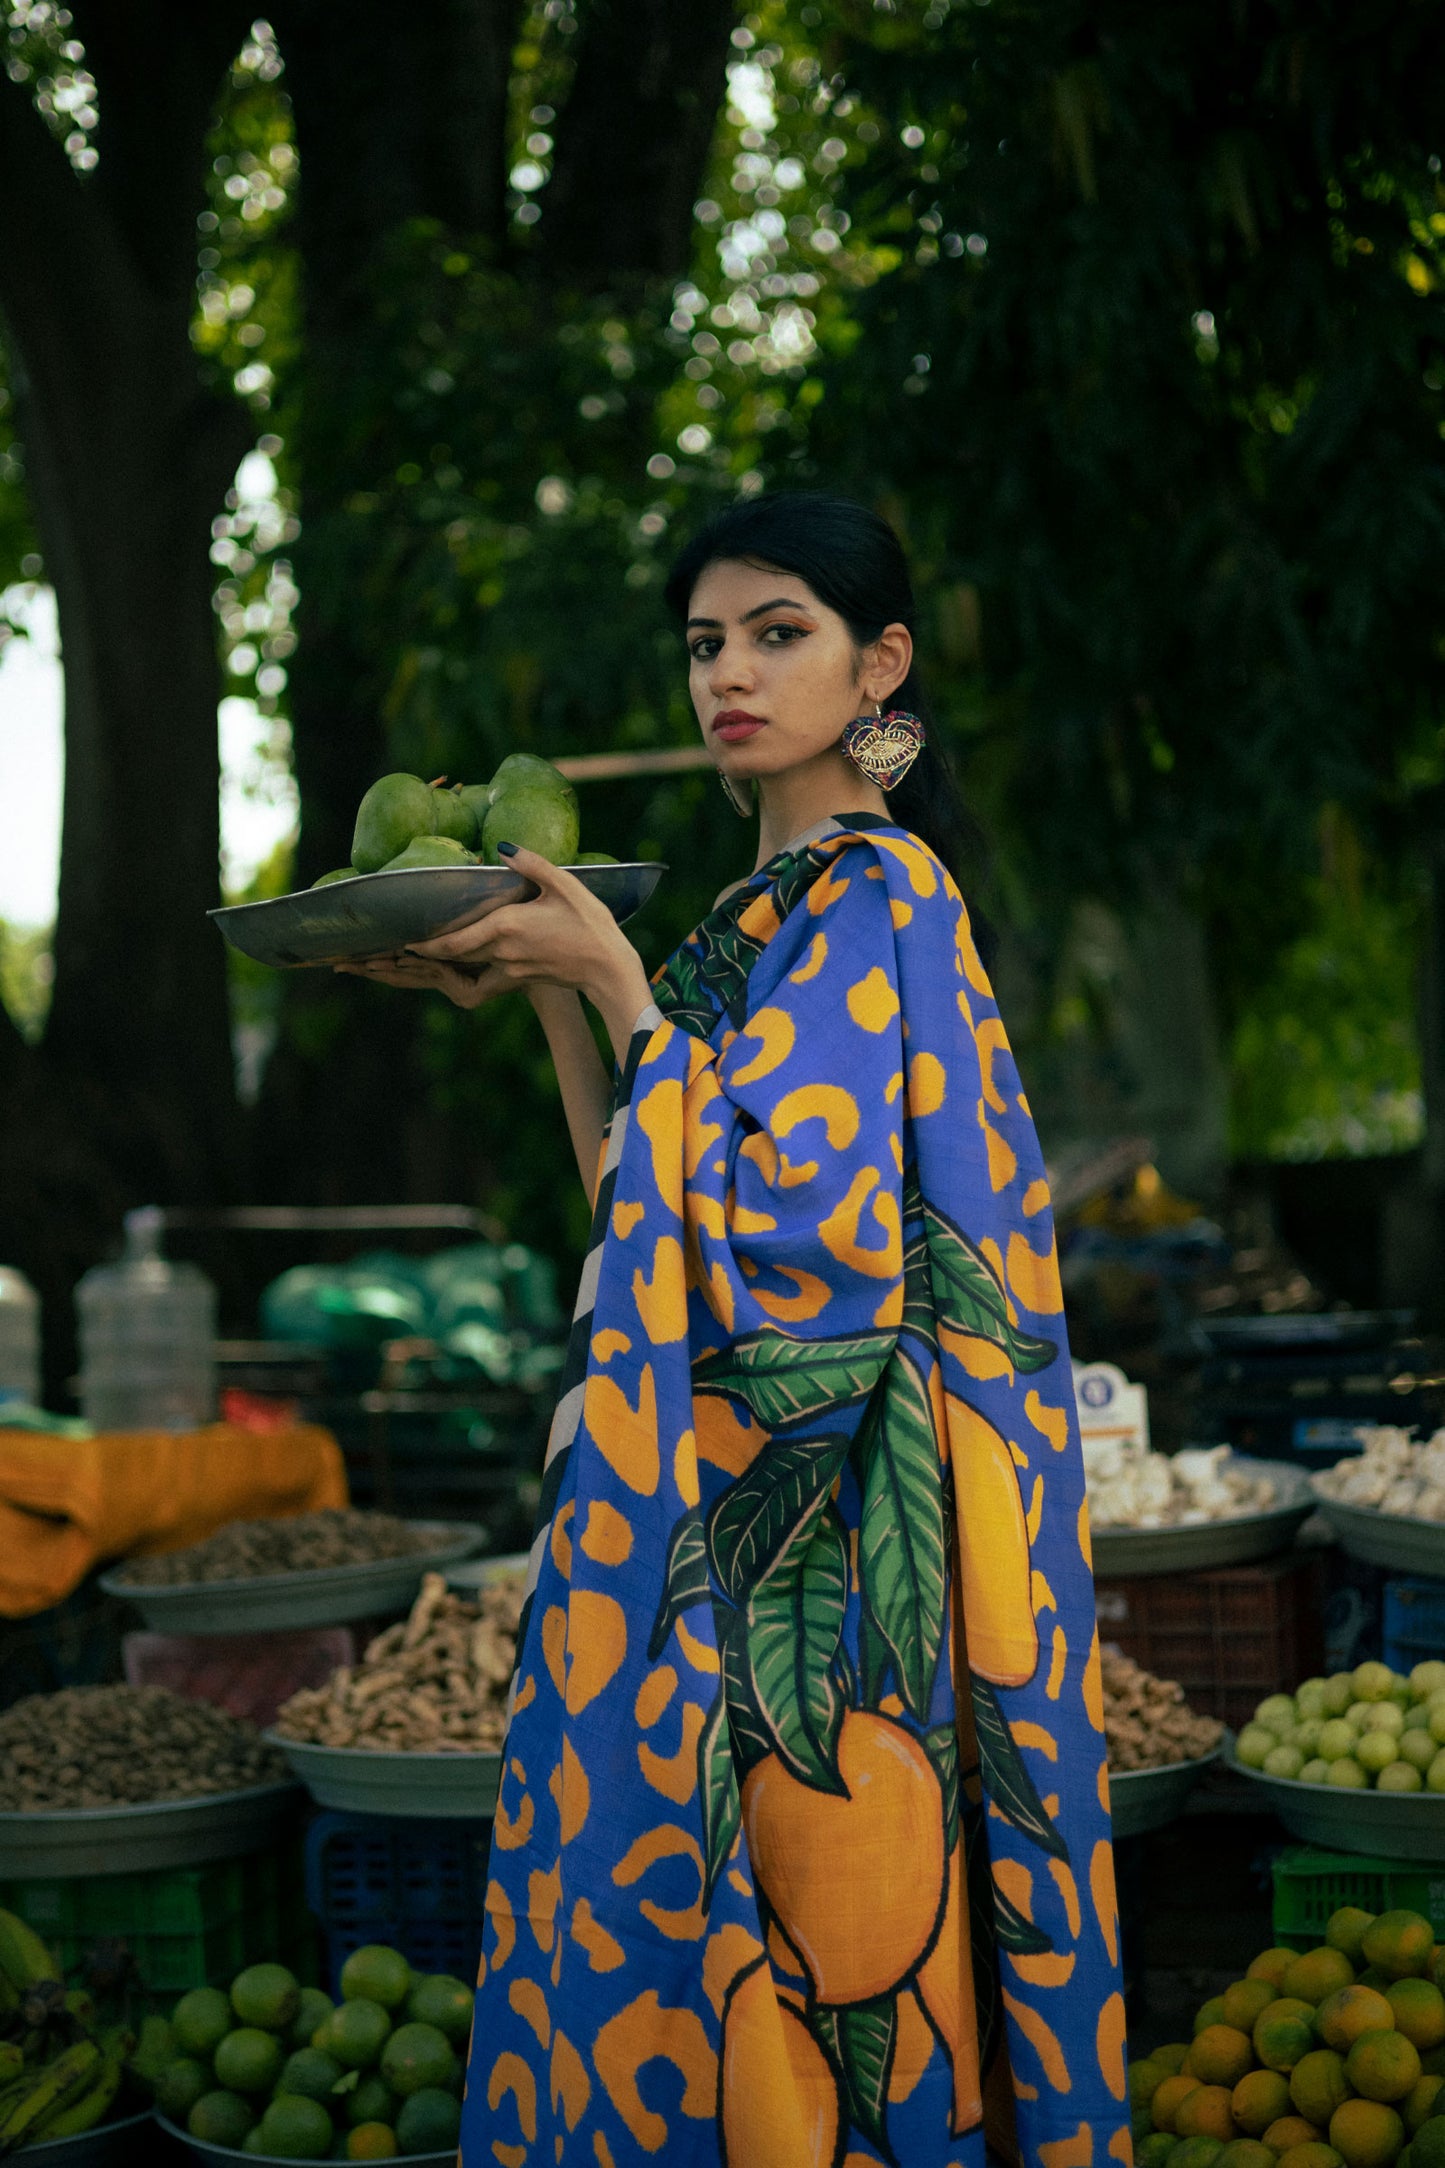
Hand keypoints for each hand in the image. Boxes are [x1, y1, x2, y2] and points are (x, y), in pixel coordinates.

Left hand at [342, 846, 654, 1055]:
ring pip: (460, 968)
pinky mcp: (518, 979)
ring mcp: (508, 968)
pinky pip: (480, 979)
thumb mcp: (566, 886)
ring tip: (401, 963)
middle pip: (448, 956)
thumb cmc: (592, 925)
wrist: (610, 970)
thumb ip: (533, 864)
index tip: (396, 940)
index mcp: (508, 927)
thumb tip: (501, 847)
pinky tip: (451, 967)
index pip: (452, 939)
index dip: (421, 943)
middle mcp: (501, 951)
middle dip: (412, 958)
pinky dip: (460, 974)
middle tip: (379, 956)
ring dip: (430, 968)